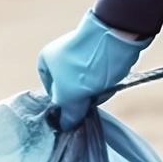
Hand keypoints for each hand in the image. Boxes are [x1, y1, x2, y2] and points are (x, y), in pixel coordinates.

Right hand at [37, 11, 150, 130]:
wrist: (116, 35)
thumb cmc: (84, 67)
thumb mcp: (68, 96)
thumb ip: (65, 114)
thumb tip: (66, 125)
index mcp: (46, 60)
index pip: (50, 91)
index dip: (62, 102)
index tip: (73, 107)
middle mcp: (62, 54)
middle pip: (71, 89)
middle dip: (82, 98)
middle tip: (90, 99)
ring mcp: (83, 53)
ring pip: (88, 84)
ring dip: (96, 91)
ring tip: (103, 88)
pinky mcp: (101, 52)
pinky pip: (102, 75)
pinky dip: (107, 81)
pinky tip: (112, 80)